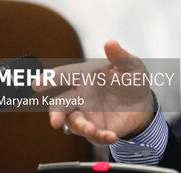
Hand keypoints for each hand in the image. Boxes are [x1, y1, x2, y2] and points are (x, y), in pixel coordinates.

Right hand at [34, 40, 154, 144]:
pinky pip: (93, 135)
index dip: (49, 79)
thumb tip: (110, 43)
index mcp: (84, 76)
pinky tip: (111, 136)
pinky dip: (100, 137)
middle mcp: (80, 96)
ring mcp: (86, 113)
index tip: (36, 84)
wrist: (143, 103)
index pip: (64, 76)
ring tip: (91, 130)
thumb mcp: (130, 65)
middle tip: (55, 121)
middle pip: (60, 104)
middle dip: (55, 113)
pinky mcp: (96, 128)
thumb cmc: (130, 79)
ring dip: (81, 127)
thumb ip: (120, 56)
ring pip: (74, 122)